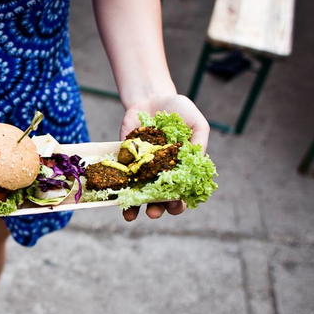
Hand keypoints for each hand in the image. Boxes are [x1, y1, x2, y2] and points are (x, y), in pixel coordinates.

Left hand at [120, 94, 209, 221]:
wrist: (151, 98)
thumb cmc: (178, 111)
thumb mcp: (195, 123)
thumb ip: (198, 141)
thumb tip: (197, 159)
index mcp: (179, 170)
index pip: (180, 193)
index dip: (179, 203)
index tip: (177, 205)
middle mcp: (159, 173)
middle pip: (157, 199)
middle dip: (157, 209)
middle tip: (154, 213)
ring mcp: (140, 168)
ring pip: (137, 194)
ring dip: (134, 207)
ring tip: (130, 215)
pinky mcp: (124, 160)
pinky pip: (120, 177)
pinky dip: (117, 188)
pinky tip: (115, 196)